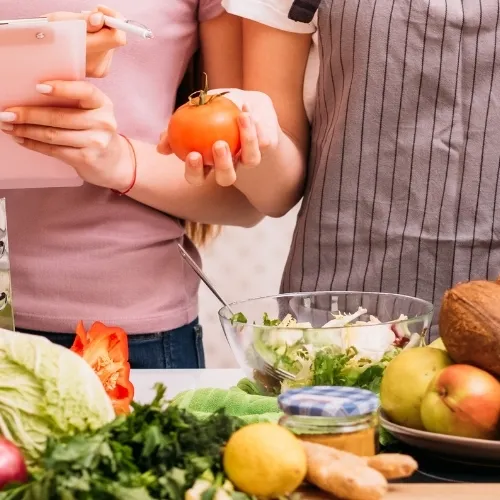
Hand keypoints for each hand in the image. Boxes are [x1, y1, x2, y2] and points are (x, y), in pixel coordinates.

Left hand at [0, 81, 133, 190]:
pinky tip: (21, 139)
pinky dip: (34, 144)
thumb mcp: (94, 112)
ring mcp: (96, 142)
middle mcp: (102, 122)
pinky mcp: (87, 159)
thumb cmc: (97, 132)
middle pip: (59, 117)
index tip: (38, 87)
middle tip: (6, 113)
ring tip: (8, 126)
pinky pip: (54, 150)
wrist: (115, 162)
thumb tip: (31, 94)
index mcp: (103, 104)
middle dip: (28, 114)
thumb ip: (73, 102)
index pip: (83, 91)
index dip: (61, 88)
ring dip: (26, 130)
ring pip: (53, 135)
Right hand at [45, 5, 125, 77]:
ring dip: (99, 36)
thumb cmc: (48, 34)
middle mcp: (96, 64)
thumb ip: (85, 19)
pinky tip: (85, 43)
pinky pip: (106, 52)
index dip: (113, 20)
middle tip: (86, 22)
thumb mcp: (62, 19)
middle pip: (113, 39)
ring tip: (81, 35)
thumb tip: (100, 19)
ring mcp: (99, 70)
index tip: (100, 12)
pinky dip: (98, 44)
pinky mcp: (100, 71)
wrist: (42, 55)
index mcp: (88, 51)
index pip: (117, 38)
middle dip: (103, 27)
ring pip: (110, 45)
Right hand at [157, 89, 279, 186]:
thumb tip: (161, 148)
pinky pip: (263, 139)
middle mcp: (231, 166)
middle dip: (223, 165)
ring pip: (250, 161)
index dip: (194, 171)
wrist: (247, 107)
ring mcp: (250, 157)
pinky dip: (255, 124)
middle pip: (226, 178)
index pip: (198, 177)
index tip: (192, 155)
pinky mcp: (267, 145)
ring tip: (241, 118)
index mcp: (209, 164)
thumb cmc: (211, 114)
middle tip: (219, 144)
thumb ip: (175, 131)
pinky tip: (245, 108)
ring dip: (247, 141)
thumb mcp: (190, 117)